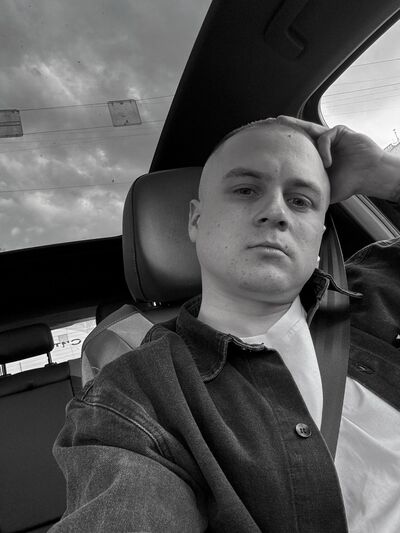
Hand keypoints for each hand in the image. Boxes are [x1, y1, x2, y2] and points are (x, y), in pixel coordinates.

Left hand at [275, 116, 393, 203]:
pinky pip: (325, 136)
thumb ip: (310, 191)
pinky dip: (323, 150)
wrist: (369, 176)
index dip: (285, 142)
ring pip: (310, 129)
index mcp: (315, 155)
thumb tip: (293, 204)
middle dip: (287, 125)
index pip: (296, 145)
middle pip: (300, 131)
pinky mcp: (340, 131)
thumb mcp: (324, 189)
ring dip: (302, 134)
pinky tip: (328, 163)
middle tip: (272, 121)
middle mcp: (321, 143)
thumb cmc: (350, 182)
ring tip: (295, 144)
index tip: (269, 141)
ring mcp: (330, 136)